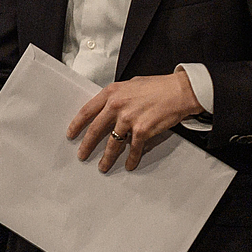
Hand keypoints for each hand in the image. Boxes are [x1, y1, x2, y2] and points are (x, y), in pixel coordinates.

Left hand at [69, 70, 201, 171]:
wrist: (180, 91)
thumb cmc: (158, 87)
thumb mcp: (131, 85)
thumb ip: (117, 96)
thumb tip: (107, 108)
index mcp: (112, 93)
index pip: (87, 111)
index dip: (77, 125)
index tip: (71, 134)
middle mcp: (117, 106)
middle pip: (95, 130)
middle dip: (87, 146)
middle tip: (82, 155)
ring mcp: (128, 119)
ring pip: (112, 144)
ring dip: (107, 158)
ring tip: (103, 166)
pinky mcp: (142, 131)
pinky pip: (133, 149)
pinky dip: (131, 159)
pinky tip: (129, 165)